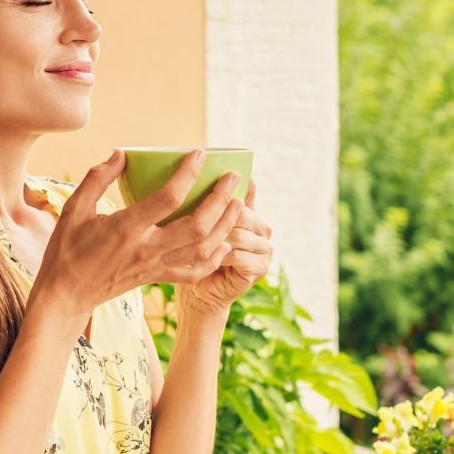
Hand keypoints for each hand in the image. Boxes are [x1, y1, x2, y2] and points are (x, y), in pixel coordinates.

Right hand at [31, 149, 244, 319]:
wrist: (67, 294)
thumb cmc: (67, 249)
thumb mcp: (73, 208)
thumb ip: (97, 178)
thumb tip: (121, 153)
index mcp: (126, 228)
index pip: (168, 198)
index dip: (188, 174)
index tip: (200, 154)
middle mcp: (146, 249)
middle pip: (197, 225)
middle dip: (220, 200)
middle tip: (232, 178)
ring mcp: (154, 266)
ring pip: (202, 250)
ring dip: (225, 226)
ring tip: (238, 204)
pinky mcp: (157, 278)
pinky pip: (194, 272)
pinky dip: (214, 260)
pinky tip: (225, 244)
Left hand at [178, 177, 272, 315]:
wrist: (201, 290)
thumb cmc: (194, 254)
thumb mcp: (197, 223)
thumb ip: (203, 200)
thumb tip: (192, 163)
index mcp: (251, 212)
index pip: (240, 194)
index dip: (225, 192)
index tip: (211, 186)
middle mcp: (263, 228)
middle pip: (240, 213)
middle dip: (215, 216)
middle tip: (188, 220)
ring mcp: (265, 248)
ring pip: (237, 234)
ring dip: (214, 238)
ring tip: (191, 240)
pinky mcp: (260, 268)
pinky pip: (238, 256)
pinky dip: (220, 257)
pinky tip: (204, 257)